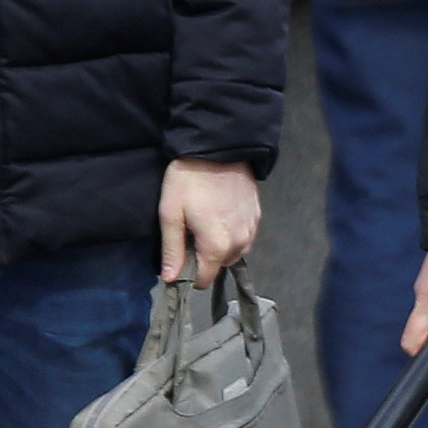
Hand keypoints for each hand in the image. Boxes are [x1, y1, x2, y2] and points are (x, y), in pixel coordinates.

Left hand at [158, 158, 261, 287]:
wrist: (218, 148)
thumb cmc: (188, 181)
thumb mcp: (170, 214)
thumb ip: (172, 250)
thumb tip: (170, 279)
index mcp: (217, 246)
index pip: (204, 279)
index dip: (188, 274)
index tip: (178, 259)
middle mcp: (240, 243)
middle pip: (220, 266)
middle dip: (204, 259)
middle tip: (189, 235)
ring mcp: (252, 230)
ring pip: (234, 253)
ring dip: (219, 247)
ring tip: (205, 224)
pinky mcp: (258, 216)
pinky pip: (244, 238)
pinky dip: (232, 235)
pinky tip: (220, 216)